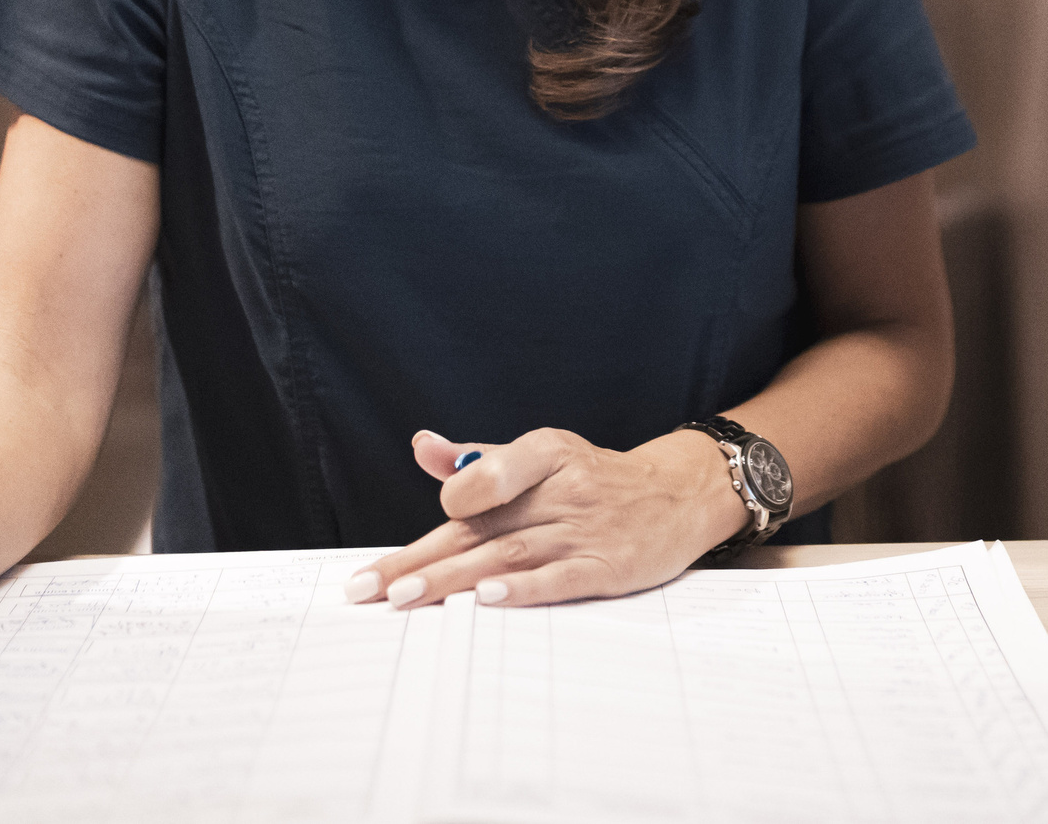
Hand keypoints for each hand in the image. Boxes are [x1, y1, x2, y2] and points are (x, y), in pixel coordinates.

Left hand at [349, 427, 751, 609]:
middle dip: (419, 558)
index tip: (419, 531)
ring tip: (403, 598)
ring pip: (507, 555)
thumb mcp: (543, 455)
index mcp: (546, 452)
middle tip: (369, 587)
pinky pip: (560, 578)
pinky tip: (488, 599)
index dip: (454, 499)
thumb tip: (423, 447)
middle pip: (480, 527)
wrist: (678, 495)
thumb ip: (480, 458)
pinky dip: (524, 590)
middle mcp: (564, 489)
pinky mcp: (608, 566)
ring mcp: (586, 529)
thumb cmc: (596, 479)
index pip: (487, 474)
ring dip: (451, 580)